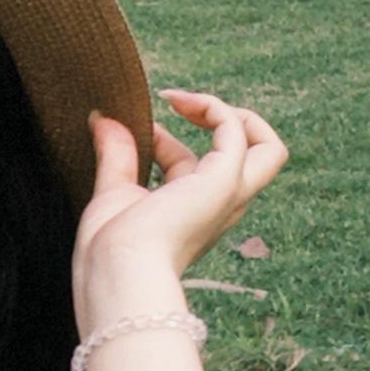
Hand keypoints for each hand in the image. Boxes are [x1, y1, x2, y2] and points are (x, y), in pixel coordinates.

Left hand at [72, 88, 287, 314]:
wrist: (119, 270)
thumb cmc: (112, 250)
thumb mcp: (113, 193)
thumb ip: (116, 155)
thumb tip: (101, 119)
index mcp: (193, 213)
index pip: (192, 164)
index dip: (161, 140)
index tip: (124, 132)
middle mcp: (219, 206)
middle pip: (257, 161)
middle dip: (226, 123)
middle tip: (180, 106)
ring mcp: (227, 194)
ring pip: (268, 150)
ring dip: (232, 113)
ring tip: (182, 100)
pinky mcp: (224, 181)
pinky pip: (237, 131)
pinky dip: (213, 107)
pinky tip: (179, 103)